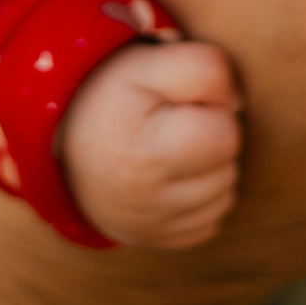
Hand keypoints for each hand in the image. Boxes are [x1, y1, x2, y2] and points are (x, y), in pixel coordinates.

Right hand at [62, 41, 242, 248]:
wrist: (64, 145)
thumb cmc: (113, 96)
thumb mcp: (148, 63)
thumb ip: (205, 68)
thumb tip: (241, 104)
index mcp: (149, 154)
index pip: (227, 135)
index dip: (214, 109)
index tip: (183, 102)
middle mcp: (151, 202)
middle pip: (229, 168)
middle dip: (213, 140)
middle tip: (174, 124)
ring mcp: (155, 228)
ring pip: (225, 196)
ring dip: (211, 170)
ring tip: (172, 148)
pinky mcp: (161, 241)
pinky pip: (211, 221)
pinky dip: (200, 199)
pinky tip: (171, 177)